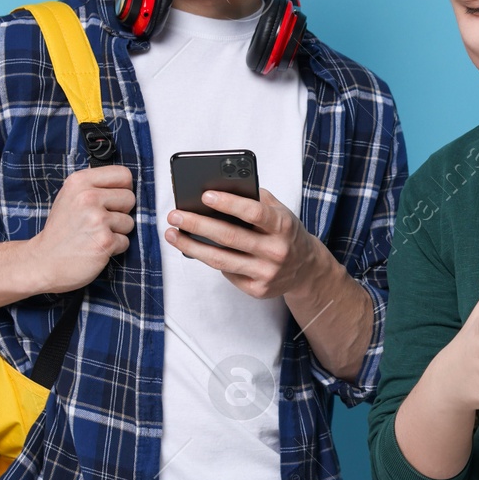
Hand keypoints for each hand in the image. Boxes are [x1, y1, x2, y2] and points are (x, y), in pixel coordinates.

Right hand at [28, 165, 135, 293]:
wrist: (45, 261)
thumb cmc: (61, 229)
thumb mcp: (70, 196)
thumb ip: (93, 185)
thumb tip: (122, 178)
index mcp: (79, 181)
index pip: (123, 174)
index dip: (123, 188)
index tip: (111, 199)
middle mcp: (88, 197)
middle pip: (130, 198)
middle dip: (121, 212)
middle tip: (99, 221)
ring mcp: (97, 220)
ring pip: (130, 222)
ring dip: (117, 232)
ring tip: (94, 235)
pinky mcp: (105, 241)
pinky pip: (125, 241)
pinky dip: (114, 248)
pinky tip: (95, 247)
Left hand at [165, 187, 320, 299]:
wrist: (306, 268)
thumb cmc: (285, 233)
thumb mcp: (280, 211)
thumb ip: (255, 200)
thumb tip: (218, 189)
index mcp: (283, 226)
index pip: (254, 213)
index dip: (228, 203)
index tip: (204, 195)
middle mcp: (277, 251)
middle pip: (230, 237)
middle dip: (197, 224)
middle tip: (175, 215)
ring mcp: (267, 273)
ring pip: (221, 260)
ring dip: (191, 246)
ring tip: (172, 234)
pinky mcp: (258, 290)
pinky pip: (227, 274)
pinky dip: (210, 260)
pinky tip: (196, 249)